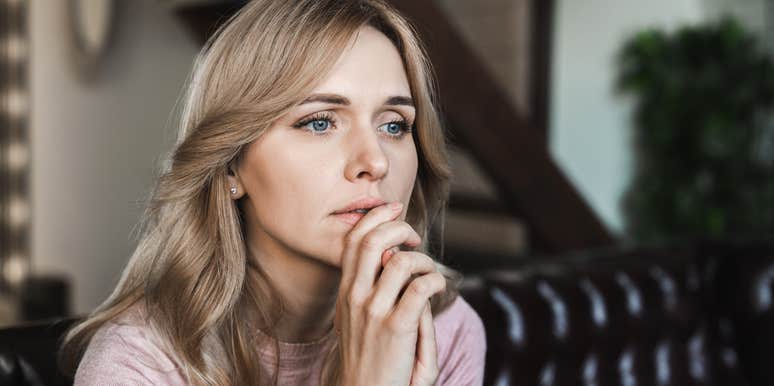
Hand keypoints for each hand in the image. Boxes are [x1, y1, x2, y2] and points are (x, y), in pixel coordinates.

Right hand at [335, 201, 444, 385]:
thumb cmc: (370, 359)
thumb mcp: (359, 319)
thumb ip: (375, 287)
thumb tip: (394, 259)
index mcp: (345, 292)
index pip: (352, 241)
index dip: (375, 217)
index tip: (395, 211)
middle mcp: (355, 297)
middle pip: (372, 241)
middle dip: (399, 226)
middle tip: (415, 237)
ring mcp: (374, 311)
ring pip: (401, 260)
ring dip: (424, 259)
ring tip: (430, 273)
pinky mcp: (397, 327)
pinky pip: (421, 287)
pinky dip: (436, 279)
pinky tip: (439, 288)